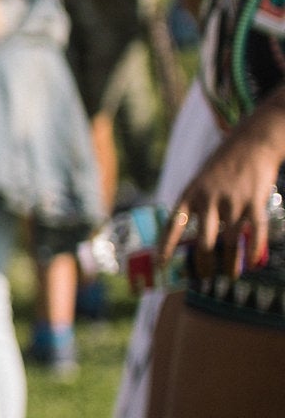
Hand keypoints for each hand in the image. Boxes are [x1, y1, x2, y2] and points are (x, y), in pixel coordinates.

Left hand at [165, 105, 284, 274]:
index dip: (167, 246)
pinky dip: (254, 249)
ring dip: (229, 263)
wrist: (253, 141)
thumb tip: (194, 235)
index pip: (173, 225)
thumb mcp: (201, 179)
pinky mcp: (255, 202)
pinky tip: (253, 262)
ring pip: (230, 242)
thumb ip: (196, 205)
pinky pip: (255, 232)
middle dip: (202, 263)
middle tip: (203, 276)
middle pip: (203, 242)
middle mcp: (210, 199)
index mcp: (191, 193)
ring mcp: (233, 201)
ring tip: (229, 274)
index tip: (161, 265)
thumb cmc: (224, 163)